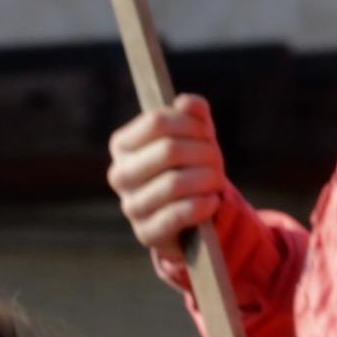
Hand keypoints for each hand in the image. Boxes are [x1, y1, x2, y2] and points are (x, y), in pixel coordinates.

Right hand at [107, 94, 235, 256]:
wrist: (192, 215)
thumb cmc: (191, 167)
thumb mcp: (195, 137)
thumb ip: (193, 115)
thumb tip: (187, 103)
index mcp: (123, 145)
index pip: (157, 121)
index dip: (191, 125)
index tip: (205, 133)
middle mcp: (120, 174)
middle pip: (169, 150)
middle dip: (205, 153)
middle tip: (216, 160)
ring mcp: (131, 206)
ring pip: (174, 182)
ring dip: (208, 180)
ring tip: (216, 182)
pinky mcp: (147, 233)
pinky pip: (177, 215)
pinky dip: (203, 205)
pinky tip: (211, 202)